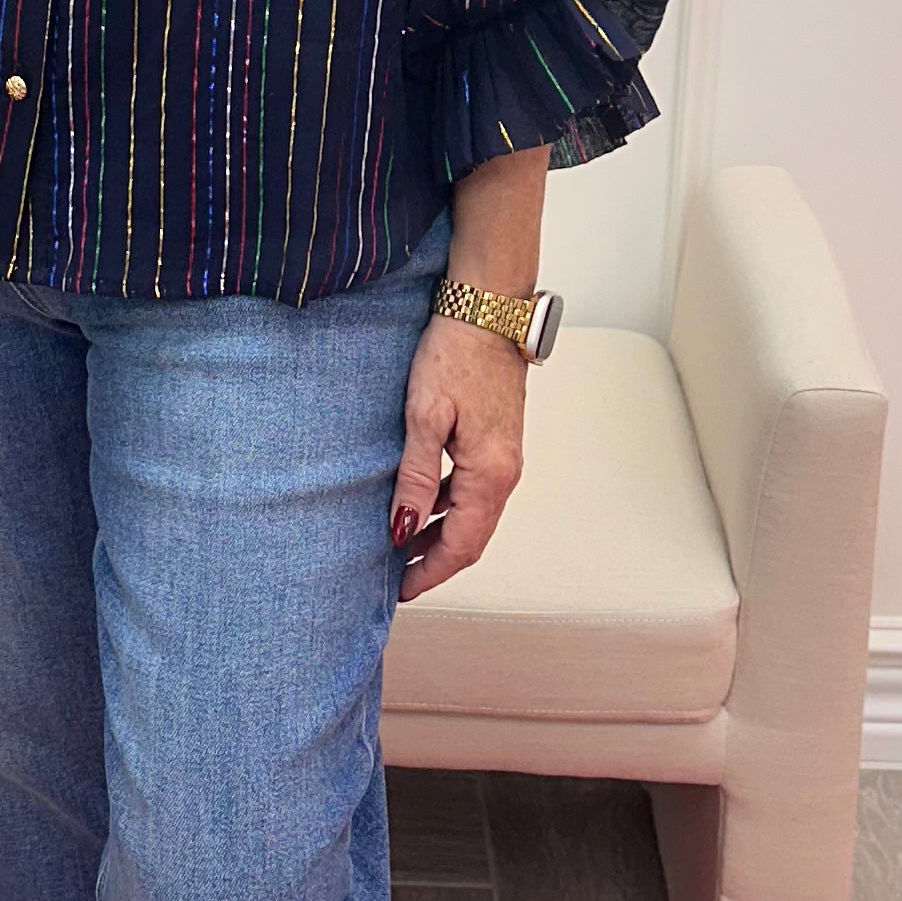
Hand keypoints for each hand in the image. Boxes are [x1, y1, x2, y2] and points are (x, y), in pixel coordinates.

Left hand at [390, 312, 524, 599]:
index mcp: (491, 473)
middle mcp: (505, 472)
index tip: (401, 592)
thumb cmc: (455, 353)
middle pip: (471, 537)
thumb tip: (402, 529)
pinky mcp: (497, 441)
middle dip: (434, 561)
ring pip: (472, 515)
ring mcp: (505, 457)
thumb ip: (415, 477)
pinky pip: (473, 490)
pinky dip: (446, 507)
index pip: (462, 545)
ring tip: (399, 545)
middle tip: (396, 578)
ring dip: (440, 535)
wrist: (488, 308)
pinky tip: (419, 502)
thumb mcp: (424, 416)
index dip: (431, 573)